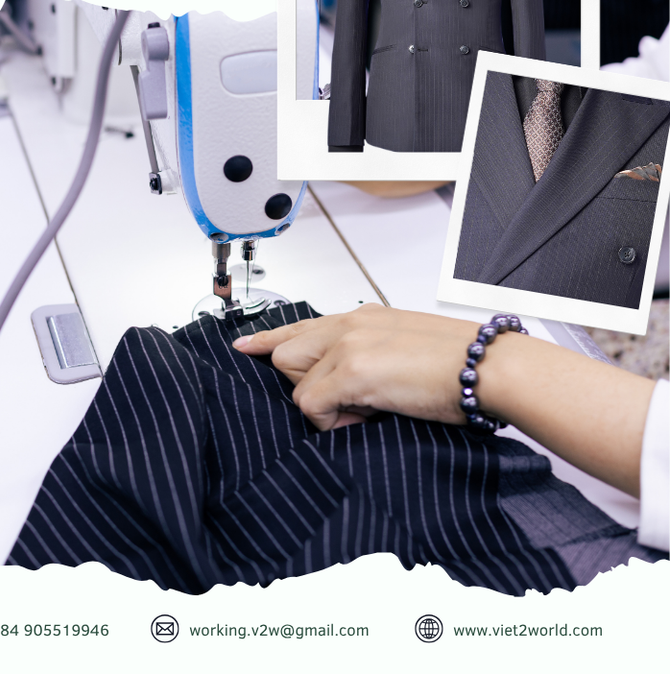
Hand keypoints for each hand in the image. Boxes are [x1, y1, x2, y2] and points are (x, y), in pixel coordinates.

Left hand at [232, 304, 481, 430]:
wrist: (491, 367)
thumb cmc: (461, 364)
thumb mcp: (404, 347)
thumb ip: (369, 355)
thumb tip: (348, 387)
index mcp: (362, 317)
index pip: (301, 325)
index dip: (268, 339)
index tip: (245, 346)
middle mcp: (349, 324)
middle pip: (287, 354)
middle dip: (307, 385)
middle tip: (351, 403)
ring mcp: (348, 345)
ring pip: (296, 382)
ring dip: (323, 405)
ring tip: (367, 409)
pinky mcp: (352, 371)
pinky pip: (311, 405)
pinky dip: (331, 421)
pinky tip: (367, 418)